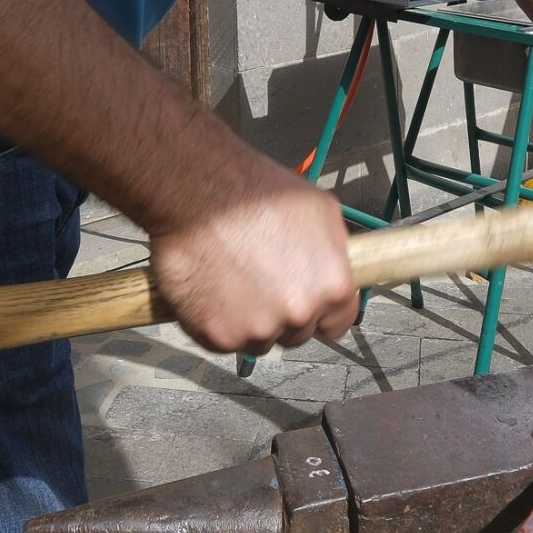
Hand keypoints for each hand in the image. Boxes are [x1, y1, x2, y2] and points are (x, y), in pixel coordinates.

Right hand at [149, 173, 357, 355]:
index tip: (303, 301)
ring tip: (232, 280)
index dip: (319, 312)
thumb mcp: (317, 208)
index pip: (336, 323)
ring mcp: (258, 329)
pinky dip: (215, 322)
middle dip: (281, 313)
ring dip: (248, 320)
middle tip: (259, 280)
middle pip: (296, 333)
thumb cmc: (252, 192)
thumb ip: (334, 249)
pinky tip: (211, 288)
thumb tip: (334, 267)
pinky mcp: (219, 336)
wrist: (195, 193)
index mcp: (332, 285)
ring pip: (259, 340)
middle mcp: (299, 313)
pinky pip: (222, 340)